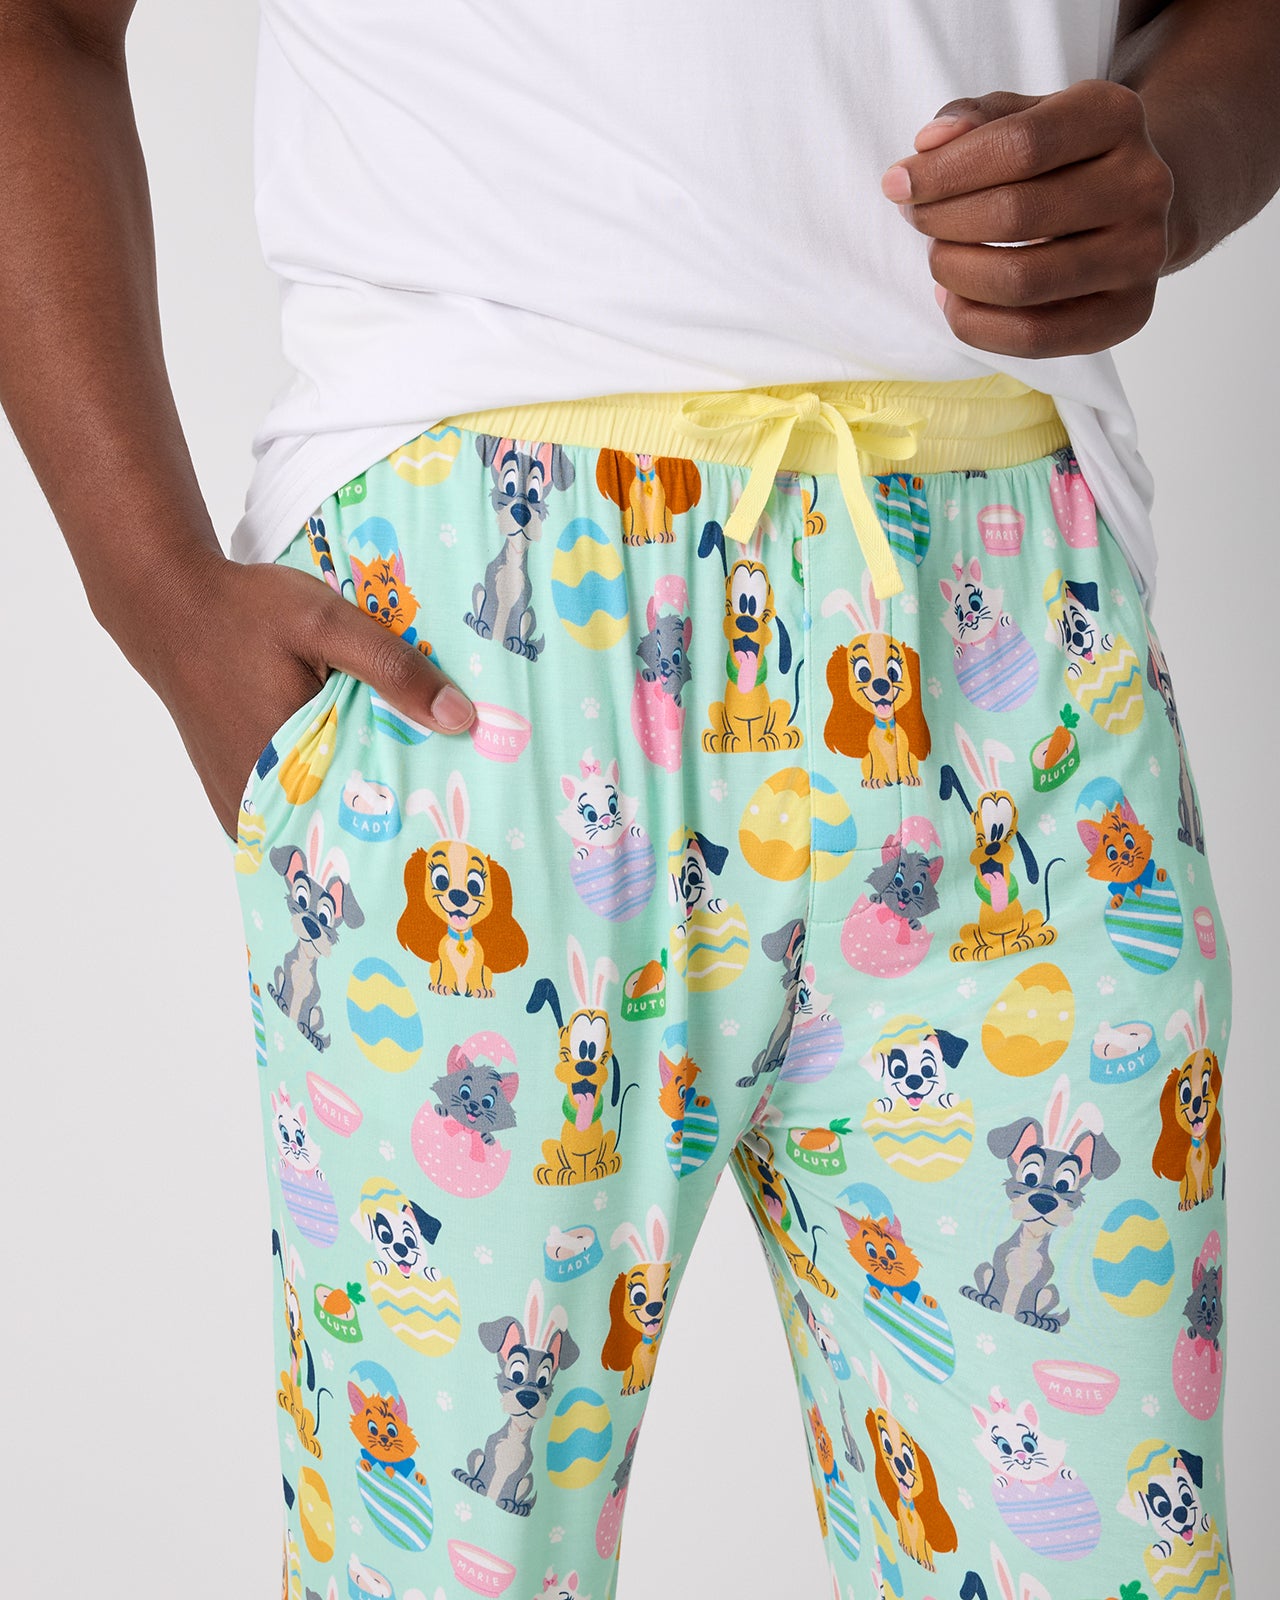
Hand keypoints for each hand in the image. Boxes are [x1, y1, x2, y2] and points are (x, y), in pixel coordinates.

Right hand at [142, 551, 474, 842]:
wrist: (170, 605)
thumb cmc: (244, 613)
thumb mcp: (325, 623)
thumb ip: (390, 668)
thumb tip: (461, 718)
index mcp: (283, 771)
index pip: (362, 822)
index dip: (410, 815)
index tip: (453, 808)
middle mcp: (256, 802)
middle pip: (338, 827)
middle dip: (385, 813)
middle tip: (439, 799)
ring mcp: (240, 802)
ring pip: (312, 822)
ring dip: (352, 806)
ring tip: (406, 788)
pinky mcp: (232, 792)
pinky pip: (288, 811)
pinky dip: (320, 796)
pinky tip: (354, 773)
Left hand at [881, 81, 1175, 357]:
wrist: (1133, 204)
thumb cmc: (1060, 157)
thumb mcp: (1023, 116)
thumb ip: (974, 118)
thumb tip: (928, 144)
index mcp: (1116, 115)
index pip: (1019, 144)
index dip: (945, 170)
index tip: (898, 184)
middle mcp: (1143, 184)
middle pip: (1015, 214)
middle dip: (943, 221)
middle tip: (916, 219)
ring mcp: (1143, 254)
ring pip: (1021, 280)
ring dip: (955, 273)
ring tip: (939, 257)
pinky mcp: (1129, 315)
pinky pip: (1033, 337)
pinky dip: (975, 323)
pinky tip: (954, 299)